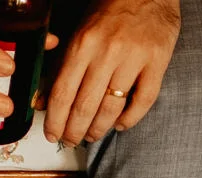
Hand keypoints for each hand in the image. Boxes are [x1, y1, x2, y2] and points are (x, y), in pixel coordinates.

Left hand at [45, 0, 179, 144]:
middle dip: (74, 131)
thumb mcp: (79, 32)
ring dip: (99, 129)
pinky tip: (120, 124)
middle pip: (85, 106)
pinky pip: (144, 100)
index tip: (52, 135)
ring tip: (92, 135)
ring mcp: (135, 57)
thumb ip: (60, 67)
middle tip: (71, 140)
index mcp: (83, 43)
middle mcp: (108, 52)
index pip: (63, 93)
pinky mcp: (158, 61)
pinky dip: (130, 119)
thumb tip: (43, 102)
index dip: (55, 121)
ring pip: (112, 108)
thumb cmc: (110, 9)